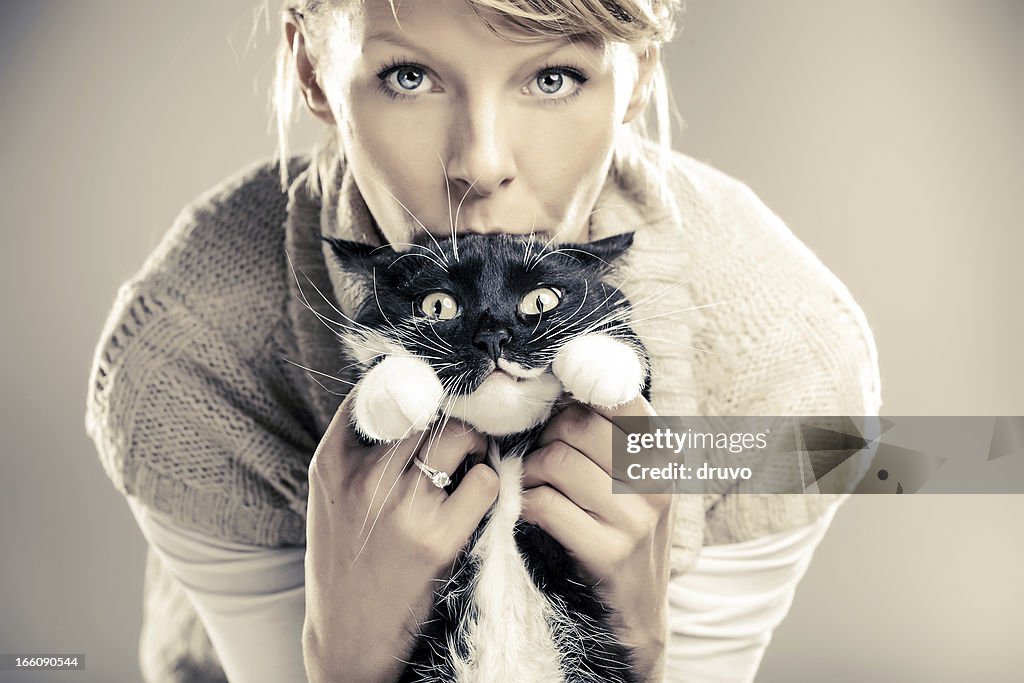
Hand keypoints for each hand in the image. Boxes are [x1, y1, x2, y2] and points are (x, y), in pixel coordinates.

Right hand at [303, 394, 497, 681]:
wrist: (349, 632)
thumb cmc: (346, 555)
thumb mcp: (332, 494)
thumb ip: (361, 446)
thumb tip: (413, 394)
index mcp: (333, 461)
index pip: (379, 390)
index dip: (416, 380)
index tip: (437, 386)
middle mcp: (364, 477)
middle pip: (430, 408)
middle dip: (455, 413)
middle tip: (463, 429)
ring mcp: (402, 507)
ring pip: (463, 436)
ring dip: (476, 444)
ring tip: (470, 462)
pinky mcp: (438, 538)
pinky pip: (485, 483)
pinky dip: (489, 483)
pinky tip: (476, 497)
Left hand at [520, 396, 673, 681]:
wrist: (638, 611)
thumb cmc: (622, 529)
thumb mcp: (632, 477)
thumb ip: (607, 434)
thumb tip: (556, 387)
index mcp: (664, 452)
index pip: (620, 393)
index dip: (579, 386)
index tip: (556, 399)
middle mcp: (657, 480)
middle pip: (578, 424)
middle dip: (545, 436)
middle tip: (539, 456)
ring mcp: (636, 519)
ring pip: (557, 462)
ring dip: (529, 471)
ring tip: (532, 484)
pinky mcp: (608, 552)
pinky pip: (545, 504)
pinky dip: (525, 502)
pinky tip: (529, 510)